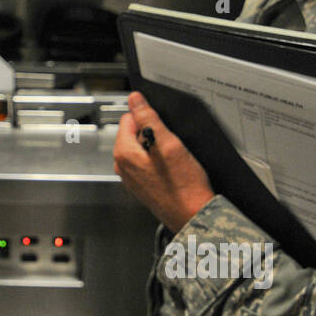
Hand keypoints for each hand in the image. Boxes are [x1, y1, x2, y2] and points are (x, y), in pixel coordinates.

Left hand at [113, 91, 215, 232]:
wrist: (194, 216)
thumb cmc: (184, 186)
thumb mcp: (169, 145)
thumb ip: (149, 119)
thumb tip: (135, 99)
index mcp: (123, 153)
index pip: (129, 118)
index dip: (148, 118)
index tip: (164, 126)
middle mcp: (122, 166)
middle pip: (135, 133)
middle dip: (153, 133)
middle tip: (173, 145)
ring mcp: (131, 177)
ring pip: (143, 148)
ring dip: (158, 148)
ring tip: (174, 159)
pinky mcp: (142, 186)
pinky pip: (148, 163)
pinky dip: (159, 161)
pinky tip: (173, 170)